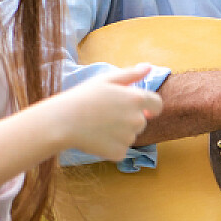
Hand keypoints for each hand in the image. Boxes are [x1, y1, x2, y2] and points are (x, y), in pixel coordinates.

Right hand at [46, 64, 162, 162]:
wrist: (63, 122)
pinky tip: (96, 138)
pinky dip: (111, 147)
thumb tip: (149, 67)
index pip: (157, 105)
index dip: (150, 107)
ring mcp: (129, 137)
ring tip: (98, 126)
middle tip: (105, 115)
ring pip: (130, 136)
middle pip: (141, 121)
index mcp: (136, 99)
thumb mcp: (106, 80)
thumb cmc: (83, 97)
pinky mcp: (119, 152)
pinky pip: (121, 150)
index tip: (142, 109)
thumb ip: (131, 74)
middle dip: (128, 119)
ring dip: (119, 133)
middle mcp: (137, 119)